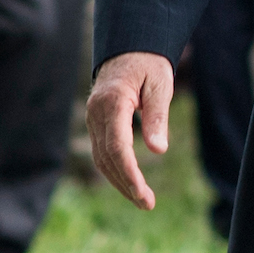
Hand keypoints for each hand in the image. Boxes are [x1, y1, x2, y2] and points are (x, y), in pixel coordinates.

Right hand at [88, 52, 174, 210]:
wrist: (129, 48)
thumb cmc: (149, 64)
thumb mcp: (160, 84)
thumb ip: (157, 116)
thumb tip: (158, 149)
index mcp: (112, 102)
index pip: (118, 146)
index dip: (129, 173)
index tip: (143, 193)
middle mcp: (96, 114)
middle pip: (107, 158)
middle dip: (126, 184)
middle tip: (147, 204)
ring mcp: (93, 120)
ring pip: (102, 159)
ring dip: (119, 181)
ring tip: (142, 200)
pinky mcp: (96, 124)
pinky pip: (103, 152)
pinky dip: (115, 169)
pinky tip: (129, 183)